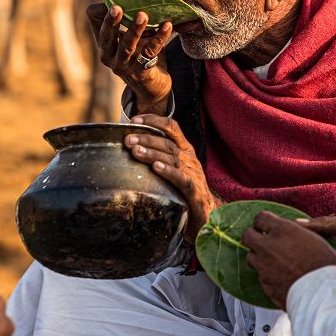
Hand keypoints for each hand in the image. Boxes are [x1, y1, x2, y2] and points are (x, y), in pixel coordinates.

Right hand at [86, 2, 172, 113]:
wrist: (151, 86)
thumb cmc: (141, 54)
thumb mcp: (132, 37)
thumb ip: (130, 20)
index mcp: (104, 42)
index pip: (94, 21)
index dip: (102, 10)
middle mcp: (108, 56)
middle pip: (106, 36)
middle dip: (111, 22)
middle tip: (117, 7)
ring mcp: (123, 66)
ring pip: (126, 47)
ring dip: (135, 30)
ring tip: (143, 16)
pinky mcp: (140, 73)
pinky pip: (149, 53)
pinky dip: (159, 38)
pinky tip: (167, 26)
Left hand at [125, 114, 219, 241]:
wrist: (207, 215)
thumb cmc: (185, 190)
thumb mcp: (173, 169)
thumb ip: (159, 156)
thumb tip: (132, 146)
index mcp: (185, 150)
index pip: (171, 127)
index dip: (154, 120)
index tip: (134, 120)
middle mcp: (189, 159)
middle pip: (168, 143)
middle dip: (147, 138)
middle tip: (128, 139)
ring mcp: (193, 174)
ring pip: (172, 158)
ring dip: (153, 153)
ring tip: (135, 151)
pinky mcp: (194, 191)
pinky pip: (181, 178)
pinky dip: (169, 171)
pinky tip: (156, 167)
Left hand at [242, 211, 335, 309]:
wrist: (323, 296)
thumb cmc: (326, 267)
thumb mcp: (316, 239)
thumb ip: (299, 233)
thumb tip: (294, 229)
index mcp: (283, 230)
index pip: (260, 218)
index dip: (263, 222)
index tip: (266, 225)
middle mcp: (269, 246)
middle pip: (247, 236)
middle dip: (253, 237)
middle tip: (263, 240)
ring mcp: (264, 267)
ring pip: (250, 257)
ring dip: (258, 257)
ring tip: (271, 260)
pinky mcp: (265, 285)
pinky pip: (259, 276)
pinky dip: (266, 275)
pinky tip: (278, 277)